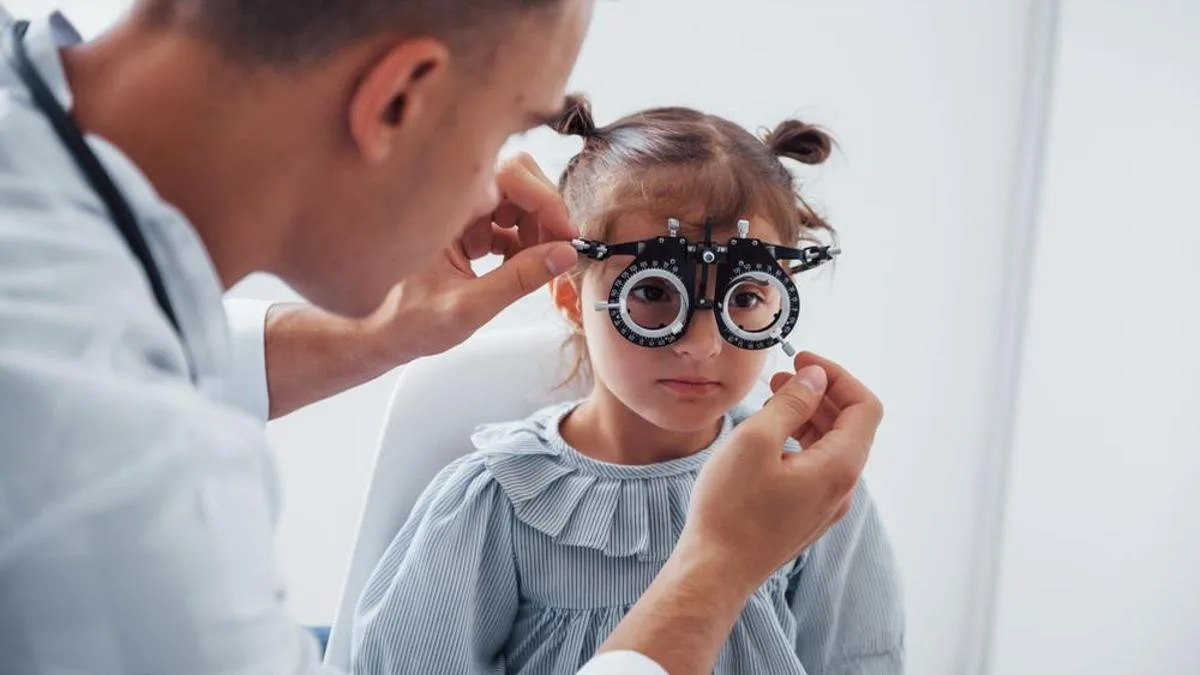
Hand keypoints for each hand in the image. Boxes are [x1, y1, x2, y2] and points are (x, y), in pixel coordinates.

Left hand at [359, 153, 578, 364]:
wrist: (381, 333)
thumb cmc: (409, 321)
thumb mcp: (469, 307)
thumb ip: (519, 279)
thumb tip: (565, 254)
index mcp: (445, 209)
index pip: (510, 176)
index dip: (545, 200)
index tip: (566, 234)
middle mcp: (452, 201)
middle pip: (517, 179)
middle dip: (543, 213)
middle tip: (558, 249)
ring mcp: (460, 213)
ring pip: (515, 200)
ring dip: (535, 229)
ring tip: (533, 265)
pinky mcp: (466, 228)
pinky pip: (506, 221)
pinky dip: (522, 242)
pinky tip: (517, 268)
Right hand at [677, 352, 883, 593]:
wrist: (715, 570)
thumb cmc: (730, 509)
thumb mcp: (757, 440)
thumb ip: (792, 403)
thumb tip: (816, 378)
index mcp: (839, 467)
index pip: (865, 407)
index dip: (838, 376)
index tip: (803, 360)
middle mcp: (842, 488)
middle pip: (850, 426)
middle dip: (820, 393)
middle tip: (782, 375)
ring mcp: (826, 505)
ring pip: (831, 447)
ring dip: (808, 417)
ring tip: (770, 400)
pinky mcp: (806, 516)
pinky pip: (815, 468)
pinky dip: (800, 442)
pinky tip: (768, 437)